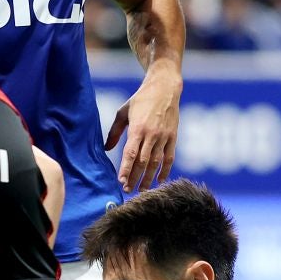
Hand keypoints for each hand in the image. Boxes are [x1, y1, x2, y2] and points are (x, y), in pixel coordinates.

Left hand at [106, 68, 179, 191]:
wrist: (165, 88)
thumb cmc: (141, 99)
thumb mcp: (123, 112)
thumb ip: (115, 131)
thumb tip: (107, 149)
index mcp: (138, 128)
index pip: (130, 153)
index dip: (126, 168)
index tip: (121, 181)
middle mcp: (152, 134)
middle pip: (143, 162)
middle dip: (135, 177)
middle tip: (128, 190)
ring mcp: (164, 137)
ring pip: (156, 163)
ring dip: (149, 178)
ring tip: (142, 190)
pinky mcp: (173, 137)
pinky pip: (169, 158)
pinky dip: (166, 170)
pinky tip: (160, 180)